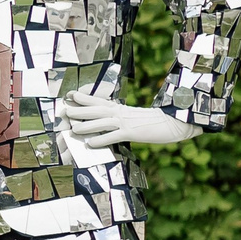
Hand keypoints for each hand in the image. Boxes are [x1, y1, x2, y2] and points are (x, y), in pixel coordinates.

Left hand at [61, 86, 203, 149]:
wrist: (175, 122)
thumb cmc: (155, 121)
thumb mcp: (135, 117)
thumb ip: (122, 118)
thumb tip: (111, 122)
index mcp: (122, 108)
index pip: (100, 101)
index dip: (86, 98)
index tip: (72, 95)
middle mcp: (122, 113)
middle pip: (97, 110)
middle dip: (80, 110)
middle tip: (65, 110)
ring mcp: (126, 122)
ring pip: (102, 122)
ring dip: (86, 125)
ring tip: (73, 128)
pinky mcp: (132, 133)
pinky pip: (114, 136)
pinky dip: (101, 140)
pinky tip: (90, 144)